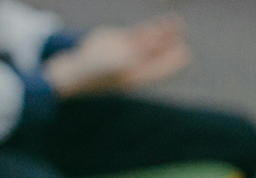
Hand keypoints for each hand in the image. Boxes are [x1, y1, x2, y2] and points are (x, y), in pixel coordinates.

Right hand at [44, 16, 190, 97]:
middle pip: (159, 53)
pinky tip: (163, 22)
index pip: (163, 69)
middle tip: (180, 30)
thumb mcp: (118, 64)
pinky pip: (138, 33)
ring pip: (150, 41)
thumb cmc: (94, 74)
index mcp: (138, 77)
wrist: (71, 71)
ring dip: (164, 33)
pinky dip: (151, 28)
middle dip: (170, 42)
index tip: (184, 51)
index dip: (174, 60)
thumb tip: (156, 38)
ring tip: (176, 22)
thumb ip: (138, 52)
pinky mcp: (116, 41)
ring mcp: (125, 52)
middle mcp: (134, 65)